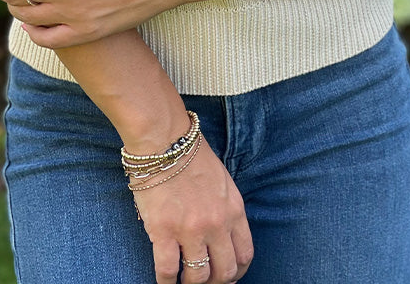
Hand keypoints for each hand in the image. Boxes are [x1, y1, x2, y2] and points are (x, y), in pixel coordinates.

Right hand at [132, 135, 253, 283]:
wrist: (165, 140)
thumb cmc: (191, 155)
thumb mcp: (223, 181)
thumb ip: (226, 208)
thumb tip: (223, 235)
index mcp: (234, 209)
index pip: (244, 254)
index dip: (237, 271)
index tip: (227, 276)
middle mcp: (217, 223)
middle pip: (225, 271)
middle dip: (216, 283)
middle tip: (205, 283)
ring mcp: (191, 229)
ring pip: (199, 276)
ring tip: (184, 283)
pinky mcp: (164, 231)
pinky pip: (168, 270)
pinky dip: (166, 282)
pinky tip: (164, 282)